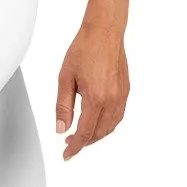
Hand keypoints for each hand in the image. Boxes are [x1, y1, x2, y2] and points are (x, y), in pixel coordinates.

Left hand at [55, 24, 130, 159]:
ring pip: (110, 127)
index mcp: (96, 98)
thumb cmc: (84, 49)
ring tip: (81, 136)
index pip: (85, 133)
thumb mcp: (65, 79)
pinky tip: (96, 123)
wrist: (105, 31)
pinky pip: (117, 117)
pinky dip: (106, 126)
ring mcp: (121, 96)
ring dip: (96, 136)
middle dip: (84, 143)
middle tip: (69, 144)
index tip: (66, 155)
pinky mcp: (125, 91)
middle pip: (98, 133)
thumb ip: (63, 107)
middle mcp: (112, 100)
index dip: (75, 147)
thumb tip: (61, 129)